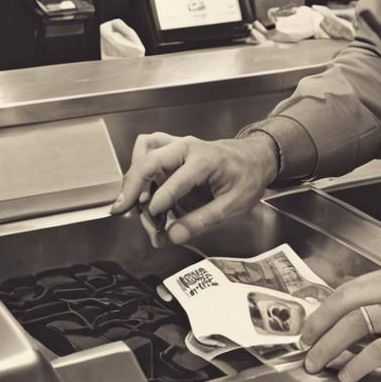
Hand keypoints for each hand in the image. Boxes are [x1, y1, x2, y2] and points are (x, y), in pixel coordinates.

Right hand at [109, 132, 277, 244]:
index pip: (176, 180)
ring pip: (146, 150)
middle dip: (133, 185)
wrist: (257, 156)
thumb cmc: (248, 177)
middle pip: (151, 159)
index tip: (153, 220)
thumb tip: (173, 236)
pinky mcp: (174, 147)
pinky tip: (142, 185)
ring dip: (135, 174)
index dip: (160, 202)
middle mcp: (188, 148)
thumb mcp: (233, 205)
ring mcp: (179, 145)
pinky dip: (140, 164)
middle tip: (123, 209)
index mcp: (206, 160)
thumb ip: (201, 221)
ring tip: (135, 200)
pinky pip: (149, 146)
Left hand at [301, 265, 380, 381]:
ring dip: (329, 345)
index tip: (312, 323)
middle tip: (304, 342)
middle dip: (318, 323)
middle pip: (347, 301)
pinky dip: (356, 364)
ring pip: (356, 323)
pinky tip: (348, 375)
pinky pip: (377, 351)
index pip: (352, 286)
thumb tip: (359, 315)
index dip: (326, 306)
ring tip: (318, 362)